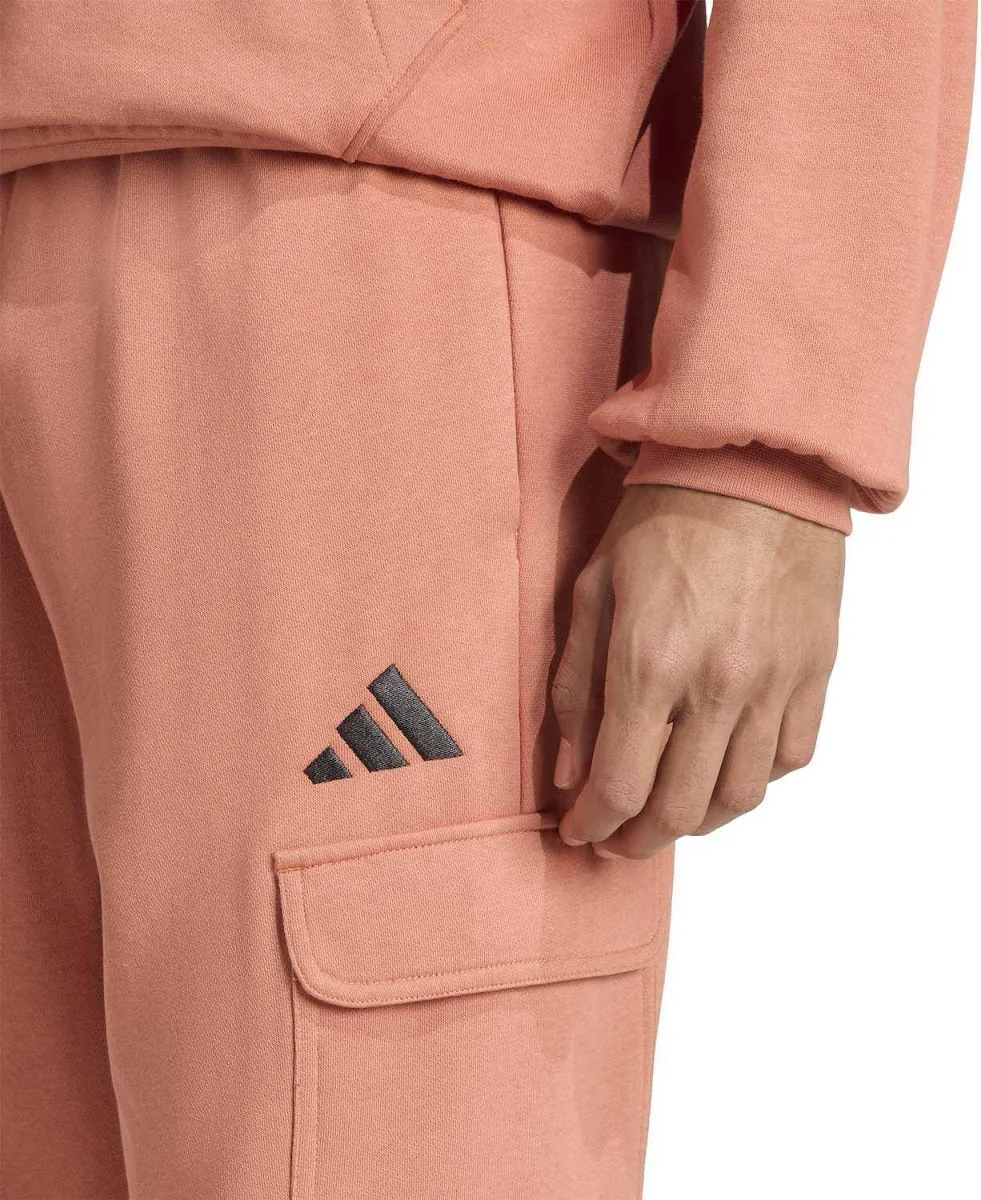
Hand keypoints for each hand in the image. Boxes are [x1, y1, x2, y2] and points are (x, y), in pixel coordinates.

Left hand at [552, 485, 844, 856]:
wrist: (752, 466)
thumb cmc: (659, 521)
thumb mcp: (591, 593)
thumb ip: (575, 690)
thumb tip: (570, 775)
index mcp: (650, 663)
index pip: (620, 786)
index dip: (592, 825)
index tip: (576, 832)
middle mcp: (718, 685)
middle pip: (680, 809)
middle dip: (637, 841)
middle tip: (614, 840)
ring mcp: (775, 681)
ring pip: (741, 797)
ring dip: (696, 821)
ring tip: (666, 813)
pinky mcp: (815, 670)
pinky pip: (790, 757)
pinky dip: (753, 779)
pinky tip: (723, 768)